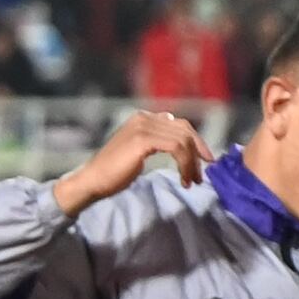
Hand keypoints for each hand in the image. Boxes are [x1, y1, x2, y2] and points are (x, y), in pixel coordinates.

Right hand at [52, 106, 206, 215]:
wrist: (93, 180)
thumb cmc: (115, 171)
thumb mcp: (140, 150)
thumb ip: (158, 141)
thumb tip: (182, 143)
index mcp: (144, 117)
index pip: (180, 124)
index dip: (196, 142)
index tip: (205, 160)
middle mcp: (144, 117)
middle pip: (185, 130)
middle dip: (198, 152)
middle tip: (201, 175)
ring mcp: (143, 126)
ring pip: (183, 140)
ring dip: (192, 162)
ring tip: (191, 181)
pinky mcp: (143, 140)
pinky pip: (176, 148)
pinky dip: (184, 164)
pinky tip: (183, 179)